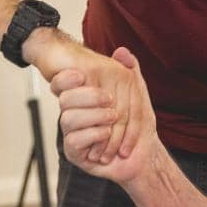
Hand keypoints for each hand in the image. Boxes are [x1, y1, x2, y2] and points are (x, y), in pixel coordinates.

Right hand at [54, 48, 156, 182]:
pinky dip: (94, 134)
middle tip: (109, 99)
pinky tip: (106, 133)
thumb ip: (130, 72)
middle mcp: (74, 114)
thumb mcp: (137, 94)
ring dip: (94, 116)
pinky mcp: (75, 152)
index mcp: (83, 98)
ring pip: (67, 119)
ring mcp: (72, 133)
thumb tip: (122, 51)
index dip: (65, 78)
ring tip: (112, 118)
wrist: (143, 154)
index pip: (62, 83)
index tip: (81, 75)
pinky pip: (74, 140)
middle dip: (88, 97)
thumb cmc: (138, 125)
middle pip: (65, 100)